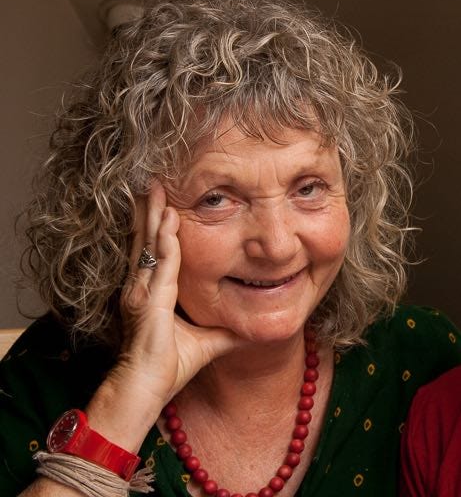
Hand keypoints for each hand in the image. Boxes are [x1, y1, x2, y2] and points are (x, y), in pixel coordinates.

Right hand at [119, 179, 240, 401]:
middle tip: (155, 182)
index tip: (164, 203)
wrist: (143, 390)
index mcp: (151, 292)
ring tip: (158, 189)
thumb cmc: (166, 369)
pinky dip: (165, 240)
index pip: (154, 250)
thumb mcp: (205, 342)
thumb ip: (225, 332)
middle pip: (146, 239)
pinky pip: (161, 263)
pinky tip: (169, 219)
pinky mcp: (148, 299)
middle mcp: (142, 286)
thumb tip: (249, 329)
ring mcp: (142, 291)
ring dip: (155, 215)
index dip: (157, 226)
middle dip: (151, 211)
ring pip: (150, 244)